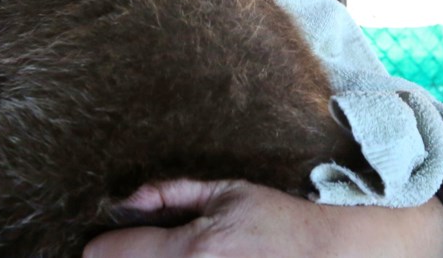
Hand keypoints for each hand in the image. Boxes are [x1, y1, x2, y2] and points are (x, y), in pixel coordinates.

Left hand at [82, 179, 442, 257]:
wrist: (341, 254)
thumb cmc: (284, 219)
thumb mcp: (230, 190)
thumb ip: (173, 192)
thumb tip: (128, 197)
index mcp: (193, 250)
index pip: (109, 255)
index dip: (101, 245)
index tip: (102, 240)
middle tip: (133, 248)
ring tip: (160, 254)